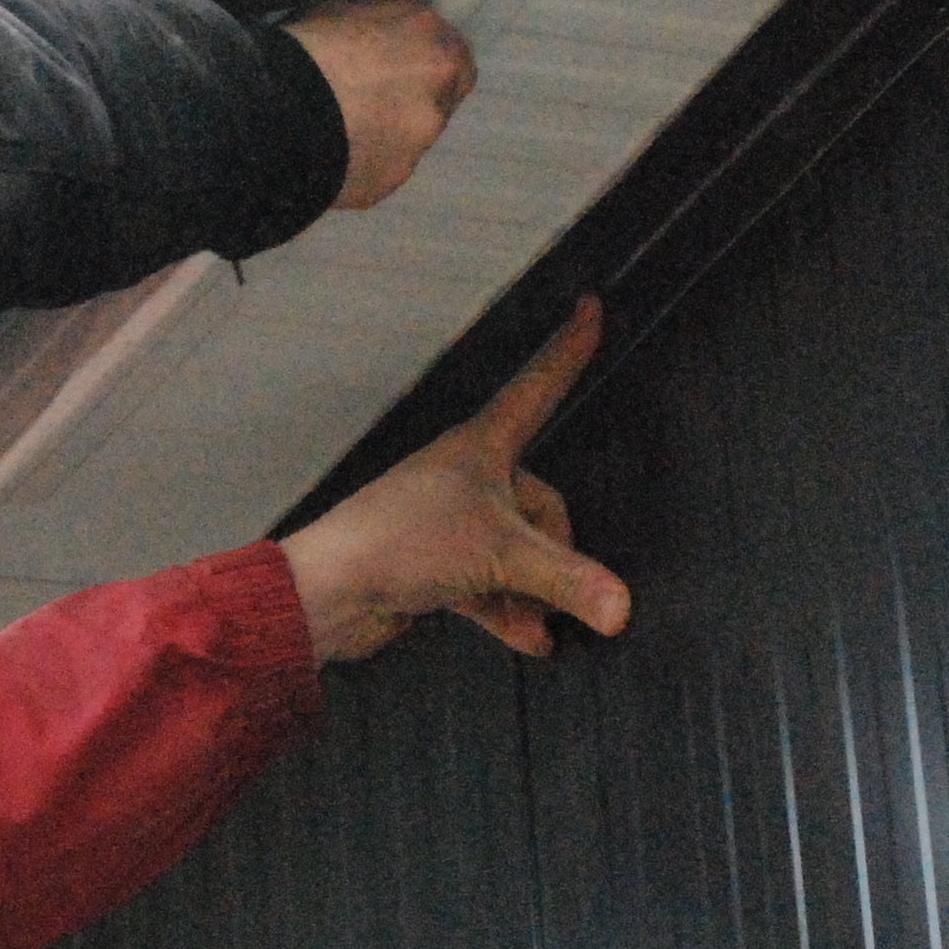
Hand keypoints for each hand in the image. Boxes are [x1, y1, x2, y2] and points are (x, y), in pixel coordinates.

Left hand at [277, 297, 629, 661]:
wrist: (327, 592)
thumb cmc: (404, 543)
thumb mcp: (498, 555)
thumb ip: (565, 580)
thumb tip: (621, 609)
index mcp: (482, 445)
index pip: (539, 385)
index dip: (568, 350)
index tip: (591, 307)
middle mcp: (470, 476)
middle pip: (542, 502)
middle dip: (556, 553)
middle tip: (559, 594)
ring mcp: (453, 521)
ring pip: (517, 548)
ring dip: (533, 590)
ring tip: (545, 628)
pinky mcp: (437, 564)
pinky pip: (491, 583)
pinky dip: (510, 610)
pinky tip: (530, 641)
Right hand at [282, 0, 475, 209]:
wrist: (279, 113)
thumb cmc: (310, 48)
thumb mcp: (340, 10)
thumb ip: (372, 11)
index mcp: (434, 47)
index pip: (454, 57)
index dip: (428, 60)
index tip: (401, 62)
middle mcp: (438, 98)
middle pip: (440, 100)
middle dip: (414, 98)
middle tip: (374, 96)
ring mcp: (418, 145)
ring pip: (412, 137)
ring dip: (389, 130)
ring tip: (342, 127)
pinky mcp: (392, 180)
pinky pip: (382, 167)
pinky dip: (365, 159)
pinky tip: (332, 152)